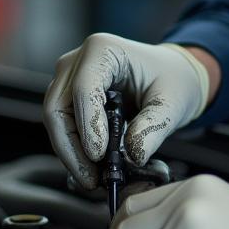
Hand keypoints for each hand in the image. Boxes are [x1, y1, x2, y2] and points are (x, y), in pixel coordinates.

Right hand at [43, 34, 212, 187]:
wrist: (171, 75)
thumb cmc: (172, 80)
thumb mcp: (173, 103)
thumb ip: (154, 127)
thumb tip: (134, 156)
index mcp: (103, 50)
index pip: (84, 88)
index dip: (88, 124)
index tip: (99, 155)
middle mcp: (77, 61)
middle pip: (57, 107)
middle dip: (71, 147)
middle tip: (92, 178)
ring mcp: (69, 78)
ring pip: (55, 120)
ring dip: (70, 152)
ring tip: (93, 178)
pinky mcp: (69, 97)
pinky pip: (62, 126)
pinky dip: (74, 150)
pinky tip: (91, 169)